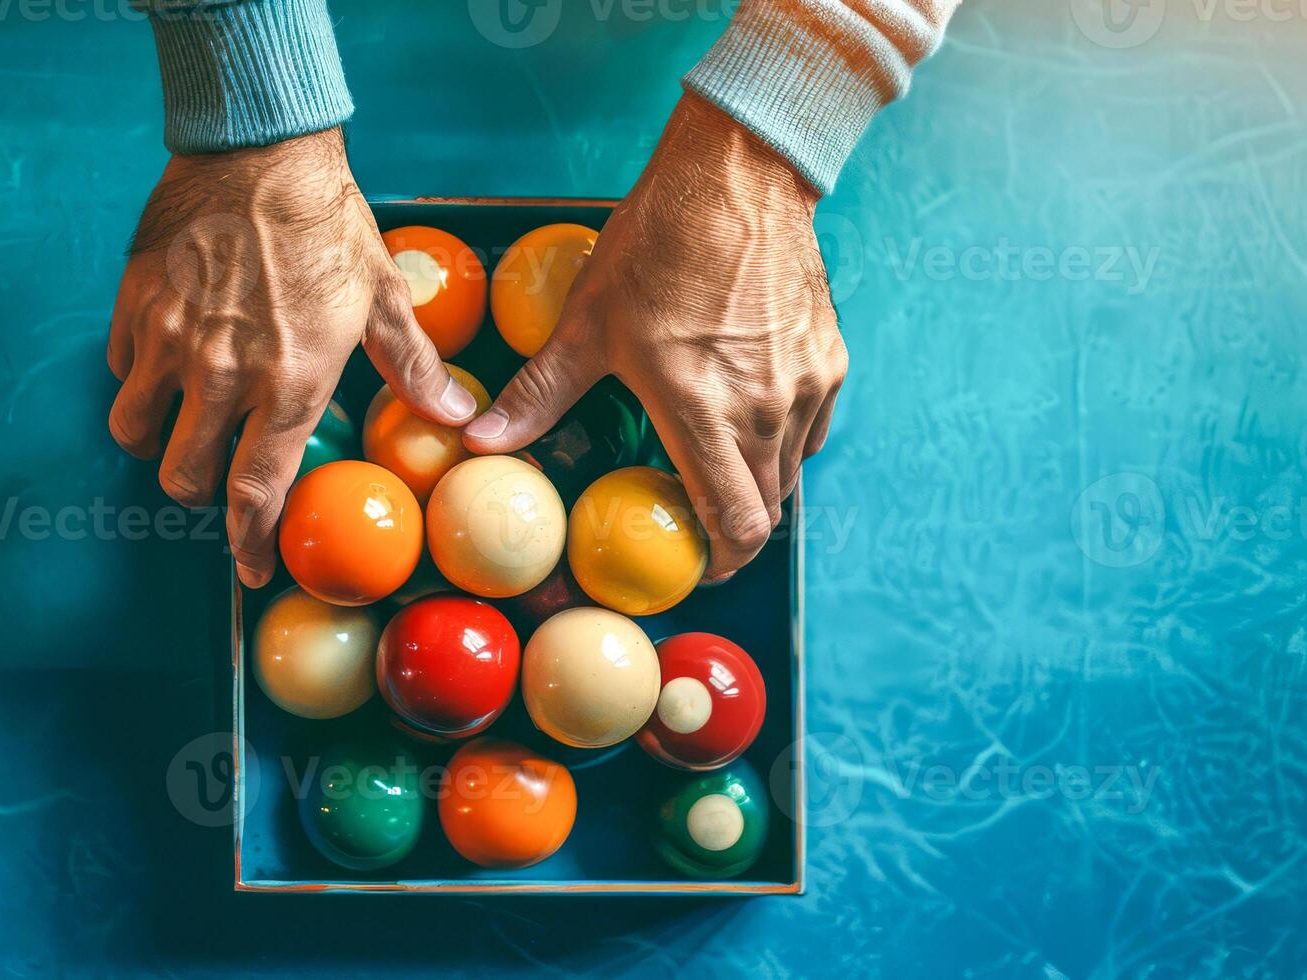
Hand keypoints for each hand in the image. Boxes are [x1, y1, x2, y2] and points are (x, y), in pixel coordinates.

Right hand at [108, 129, 478, 587]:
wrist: (261, 146)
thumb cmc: (327, 222)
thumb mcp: (382, 297)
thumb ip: (414, 368)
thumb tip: (457, 416)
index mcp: (289, 381)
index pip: (253, 492)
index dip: (248, 542)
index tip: (251, 565)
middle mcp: (222, 372)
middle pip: (181, 476)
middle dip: (196, 488)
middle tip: (214, 473)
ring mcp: (169, 339)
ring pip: (135, 429)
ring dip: (157, 437)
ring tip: (181, 419)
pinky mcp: (135, 304)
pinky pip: (119, 367)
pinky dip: (137, 375)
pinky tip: (165, 357)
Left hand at [464, 92, 846, 581]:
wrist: (736, 176)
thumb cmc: (656, 248)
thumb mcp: (585, 326)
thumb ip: (538, 395)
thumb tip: (479, 440)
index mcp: (704, 412)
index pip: (737, 524)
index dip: (721, 562)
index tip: (695, 566)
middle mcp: (766, 409)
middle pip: (768, 508)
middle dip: (734, 529)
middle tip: (695, 524)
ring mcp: (805, 384)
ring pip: (791, 468)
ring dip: (758, 484)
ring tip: (716, 470)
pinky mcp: (828, 357)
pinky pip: (811, 425)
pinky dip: (783, 439)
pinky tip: (748, 418)